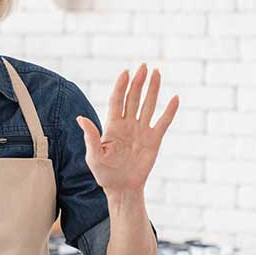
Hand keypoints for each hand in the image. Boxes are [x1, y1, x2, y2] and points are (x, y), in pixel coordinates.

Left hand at [76, 63, 178, 193]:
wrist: (122, 188)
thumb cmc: (104, 174)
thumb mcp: (93, 156)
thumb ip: (90, 137)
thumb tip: (80, 118)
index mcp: (112, 126)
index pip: (117, 100)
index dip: (121, 86)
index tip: (125, 72)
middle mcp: (128, 124)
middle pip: (133, 98)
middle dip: (138, 82)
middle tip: (144, 66)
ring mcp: (142, 131)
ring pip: (148, 105)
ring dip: (153, 89)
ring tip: (157, 72)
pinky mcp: (154, 140)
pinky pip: (163, 122)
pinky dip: (169, 110)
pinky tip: (175, 98)